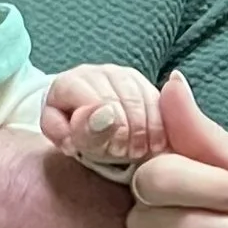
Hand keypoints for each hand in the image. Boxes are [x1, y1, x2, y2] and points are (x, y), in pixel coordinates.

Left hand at [42, 63, 169, 182]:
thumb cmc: (76, 138)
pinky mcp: (140, 81)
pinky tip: (158, 143)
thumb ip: (81, 131)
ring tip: (144, 151)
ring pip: (140, 96)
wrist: (87, 130)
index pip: (94, 100)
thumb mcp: (70, 141)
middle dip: (130, 128)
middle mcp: (94, 73)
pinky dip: (159, 123)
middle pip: (120, 97)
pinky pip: (155, 98)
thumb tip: (103, 117)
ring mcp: (119, 74)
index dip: (109, 126)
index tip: (117, 150)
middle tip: (133, 154)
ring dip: (146, 127)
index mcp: (68, 84)